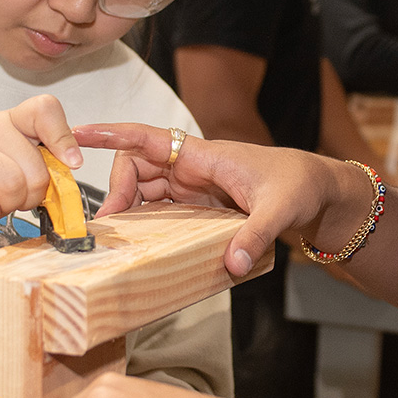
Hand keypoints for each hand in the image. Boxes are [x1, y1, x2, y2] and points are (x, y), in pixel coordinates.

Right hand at [0, 94, 80, 230]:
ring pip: (12, 186)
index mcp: (6, 122)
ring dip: (7, 205)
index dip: (63, 138)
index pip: (44, 110)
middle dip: (30, 194)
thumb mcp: (7, 163)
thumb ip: (37, 162)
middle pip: (35, 166)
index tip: (71, 163)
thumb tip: (69, 169)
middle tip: (14, 196)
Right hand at [75, 122, 365, 277]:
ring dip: (129, 207)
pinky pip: (161, 208)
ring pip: (146, 189)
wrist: (319, 192)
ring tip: (116, 235)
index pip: (147, 138)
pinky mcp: (199, 204)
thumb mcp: (281, 210)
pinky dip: (146, 220)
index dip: (111, 134)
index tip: (79, 133)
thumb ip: (255, 235)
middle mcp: (193, 167)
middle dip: (118, 190)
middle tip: (111, 224)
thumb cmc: (300, 185)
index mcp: (205, 156)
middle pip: (137, 167)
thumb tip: (231, 264)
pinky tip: (138, 240)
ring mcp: (194, 186)